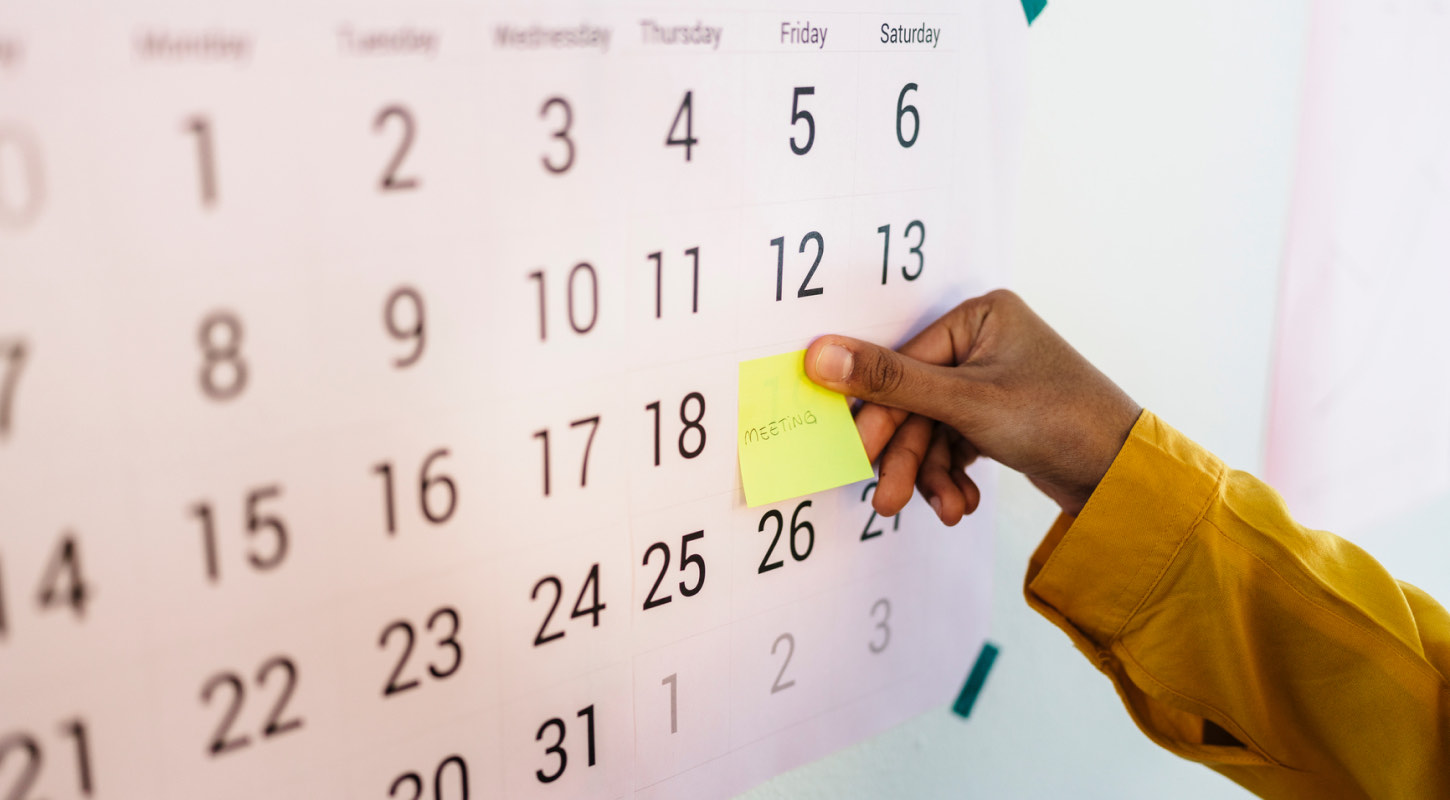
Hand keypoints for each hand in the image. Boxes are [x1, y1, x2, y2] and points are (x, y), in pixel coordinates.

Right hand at [804, 290, 1141, 522]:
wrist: (1123, 479)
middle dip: (909, 456)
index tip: (861, 454)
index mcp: (980, 317)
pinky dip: (952, 474)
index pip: (906, 363)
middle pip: (918, 401)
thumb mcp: (965, 402)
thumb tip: (819, 354)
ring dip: (933, 474)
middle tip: (889, 500)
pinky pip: (955, 442)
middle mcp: (986, 341)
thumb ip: (889, 382)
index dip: (882, 415)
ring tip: (946, 510)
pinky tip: (962, 502)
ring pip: (933, 429)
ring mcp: (993, 380)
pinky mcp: (1000, 416)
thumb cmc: (1059, 421)